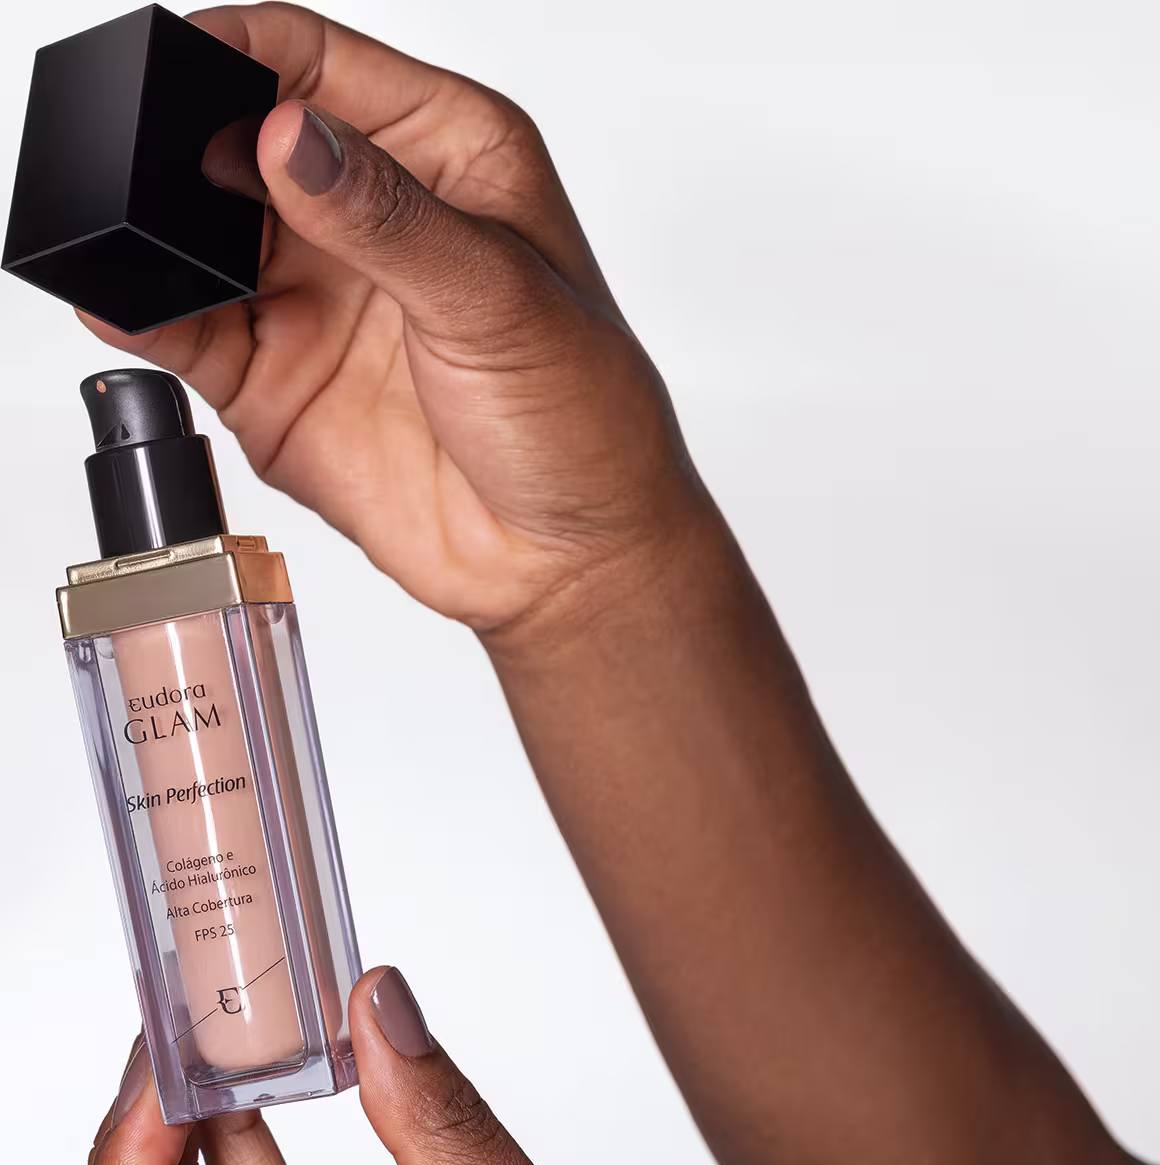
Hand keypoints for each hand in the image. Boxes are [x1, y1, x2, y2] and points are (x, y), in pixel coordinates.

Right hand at [80, 2, 708, 633]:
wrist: (565, 559)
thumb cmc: (580, 420)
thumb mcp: (498, 301)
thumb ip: (389, 220)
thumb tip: (294, 140)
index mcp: (442, 156)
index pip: (318, 65)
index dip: (244, 54)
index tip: (186, 67)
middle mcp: (368, 218)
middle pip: (240, 142)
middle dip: (185, 147)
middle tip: (162, 172)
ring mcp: (315, 298)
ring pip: (200, 235)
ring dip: (158, 231)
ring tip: (138, 236)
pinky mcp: (276, 377)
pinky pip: (185, 328)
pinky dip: (144, 312)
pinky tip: (123, 301)